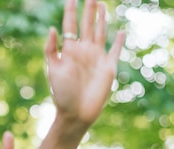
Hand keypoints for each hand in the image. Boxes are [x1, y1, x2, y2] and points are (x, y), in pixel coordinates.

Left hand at [45, 0, 124, 125]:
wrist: (76, 113)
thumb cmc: (62, 94)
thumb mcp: (53, 70)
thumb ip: (51, 49)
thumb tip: (52, 28)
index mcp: (69, 50)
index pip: (70, 25)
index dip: (70, 10)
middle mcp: (84, 51)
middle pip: (87, 25)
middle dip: (88, 9)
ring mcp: (96, 58)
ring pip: (100, 33)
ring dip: (101, 19)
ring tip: (101, 5)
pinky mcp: (108, 68)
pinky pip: (115, 51)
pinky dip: (119, 42)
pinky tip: (121, 32)